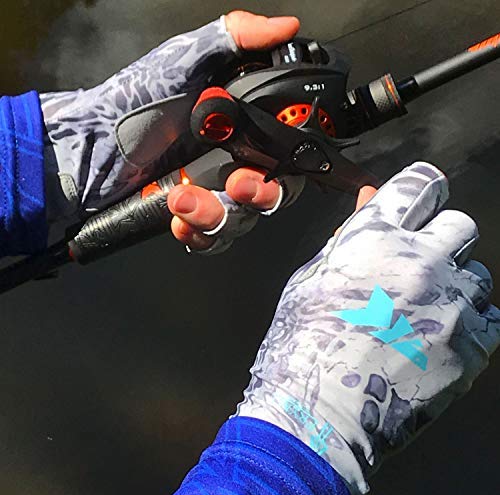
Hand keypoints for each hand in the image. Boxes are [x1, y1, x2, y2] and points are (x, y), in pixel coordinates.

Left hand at [41, 11, 300, 249]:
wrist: (89, 148)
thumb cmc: (134, 103)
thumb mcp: (184, 61)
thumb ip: (234, 40)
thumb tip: (283, 27)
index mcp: (240, 129)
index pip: (285, 152)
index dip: (289, 161)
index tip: (274, 160)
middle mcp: (232, 163)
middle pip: (274, 194)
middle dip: (261, 195)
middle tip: (238, 186)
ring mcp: (213, 193)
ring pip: (242, 221)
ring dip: (216, 215)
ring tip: (181, 197)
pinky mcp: (192, 218)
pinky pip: (212, 239)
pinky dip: (198, 234)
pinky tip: (178, 220)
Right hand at [235, 162, 499, 494]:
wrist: (318, 412)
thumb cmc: (302, 344)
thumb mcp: (312, 278)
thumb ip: (348, 235)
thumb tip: (370, 197)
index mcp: (373, 238)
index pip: (418, 185)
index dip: (425, 186)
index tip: (426, 196)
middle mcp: (418, 262)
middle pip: (459, 224)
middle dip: (441, 237)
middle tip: (417, 264)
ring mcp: (450, 305)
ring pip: (477, 273)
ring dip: (453, 284)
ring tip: (421, 312)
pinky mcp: (471, 347)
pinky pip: (490, 316)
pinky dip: (468, 321)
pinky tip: (436, 337)